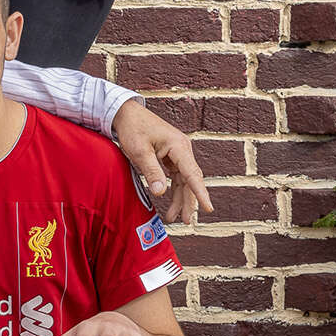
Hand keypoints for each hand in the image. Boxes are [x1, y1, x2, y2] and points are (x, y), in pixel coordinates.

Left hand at [110, 99, 210, 223]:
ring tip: (173, 217)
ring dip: (180, 198)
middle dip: (188, 201)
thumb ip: (151, 172)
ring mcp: (178, 153)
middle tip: (185, 221)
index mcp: (178, 146)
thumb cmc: (133, 129)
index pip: (192, 174)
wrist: (126, 113)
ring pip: (184, 180)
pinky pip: (177, 177)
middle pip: (190, 180)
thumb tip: (160, 193)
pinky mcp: (172, 156)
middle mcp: (183, 149)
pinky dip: (174, 190)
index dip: (200, 193)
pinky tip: (170, 203)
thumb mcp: (139, 152)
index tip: (208, 208)